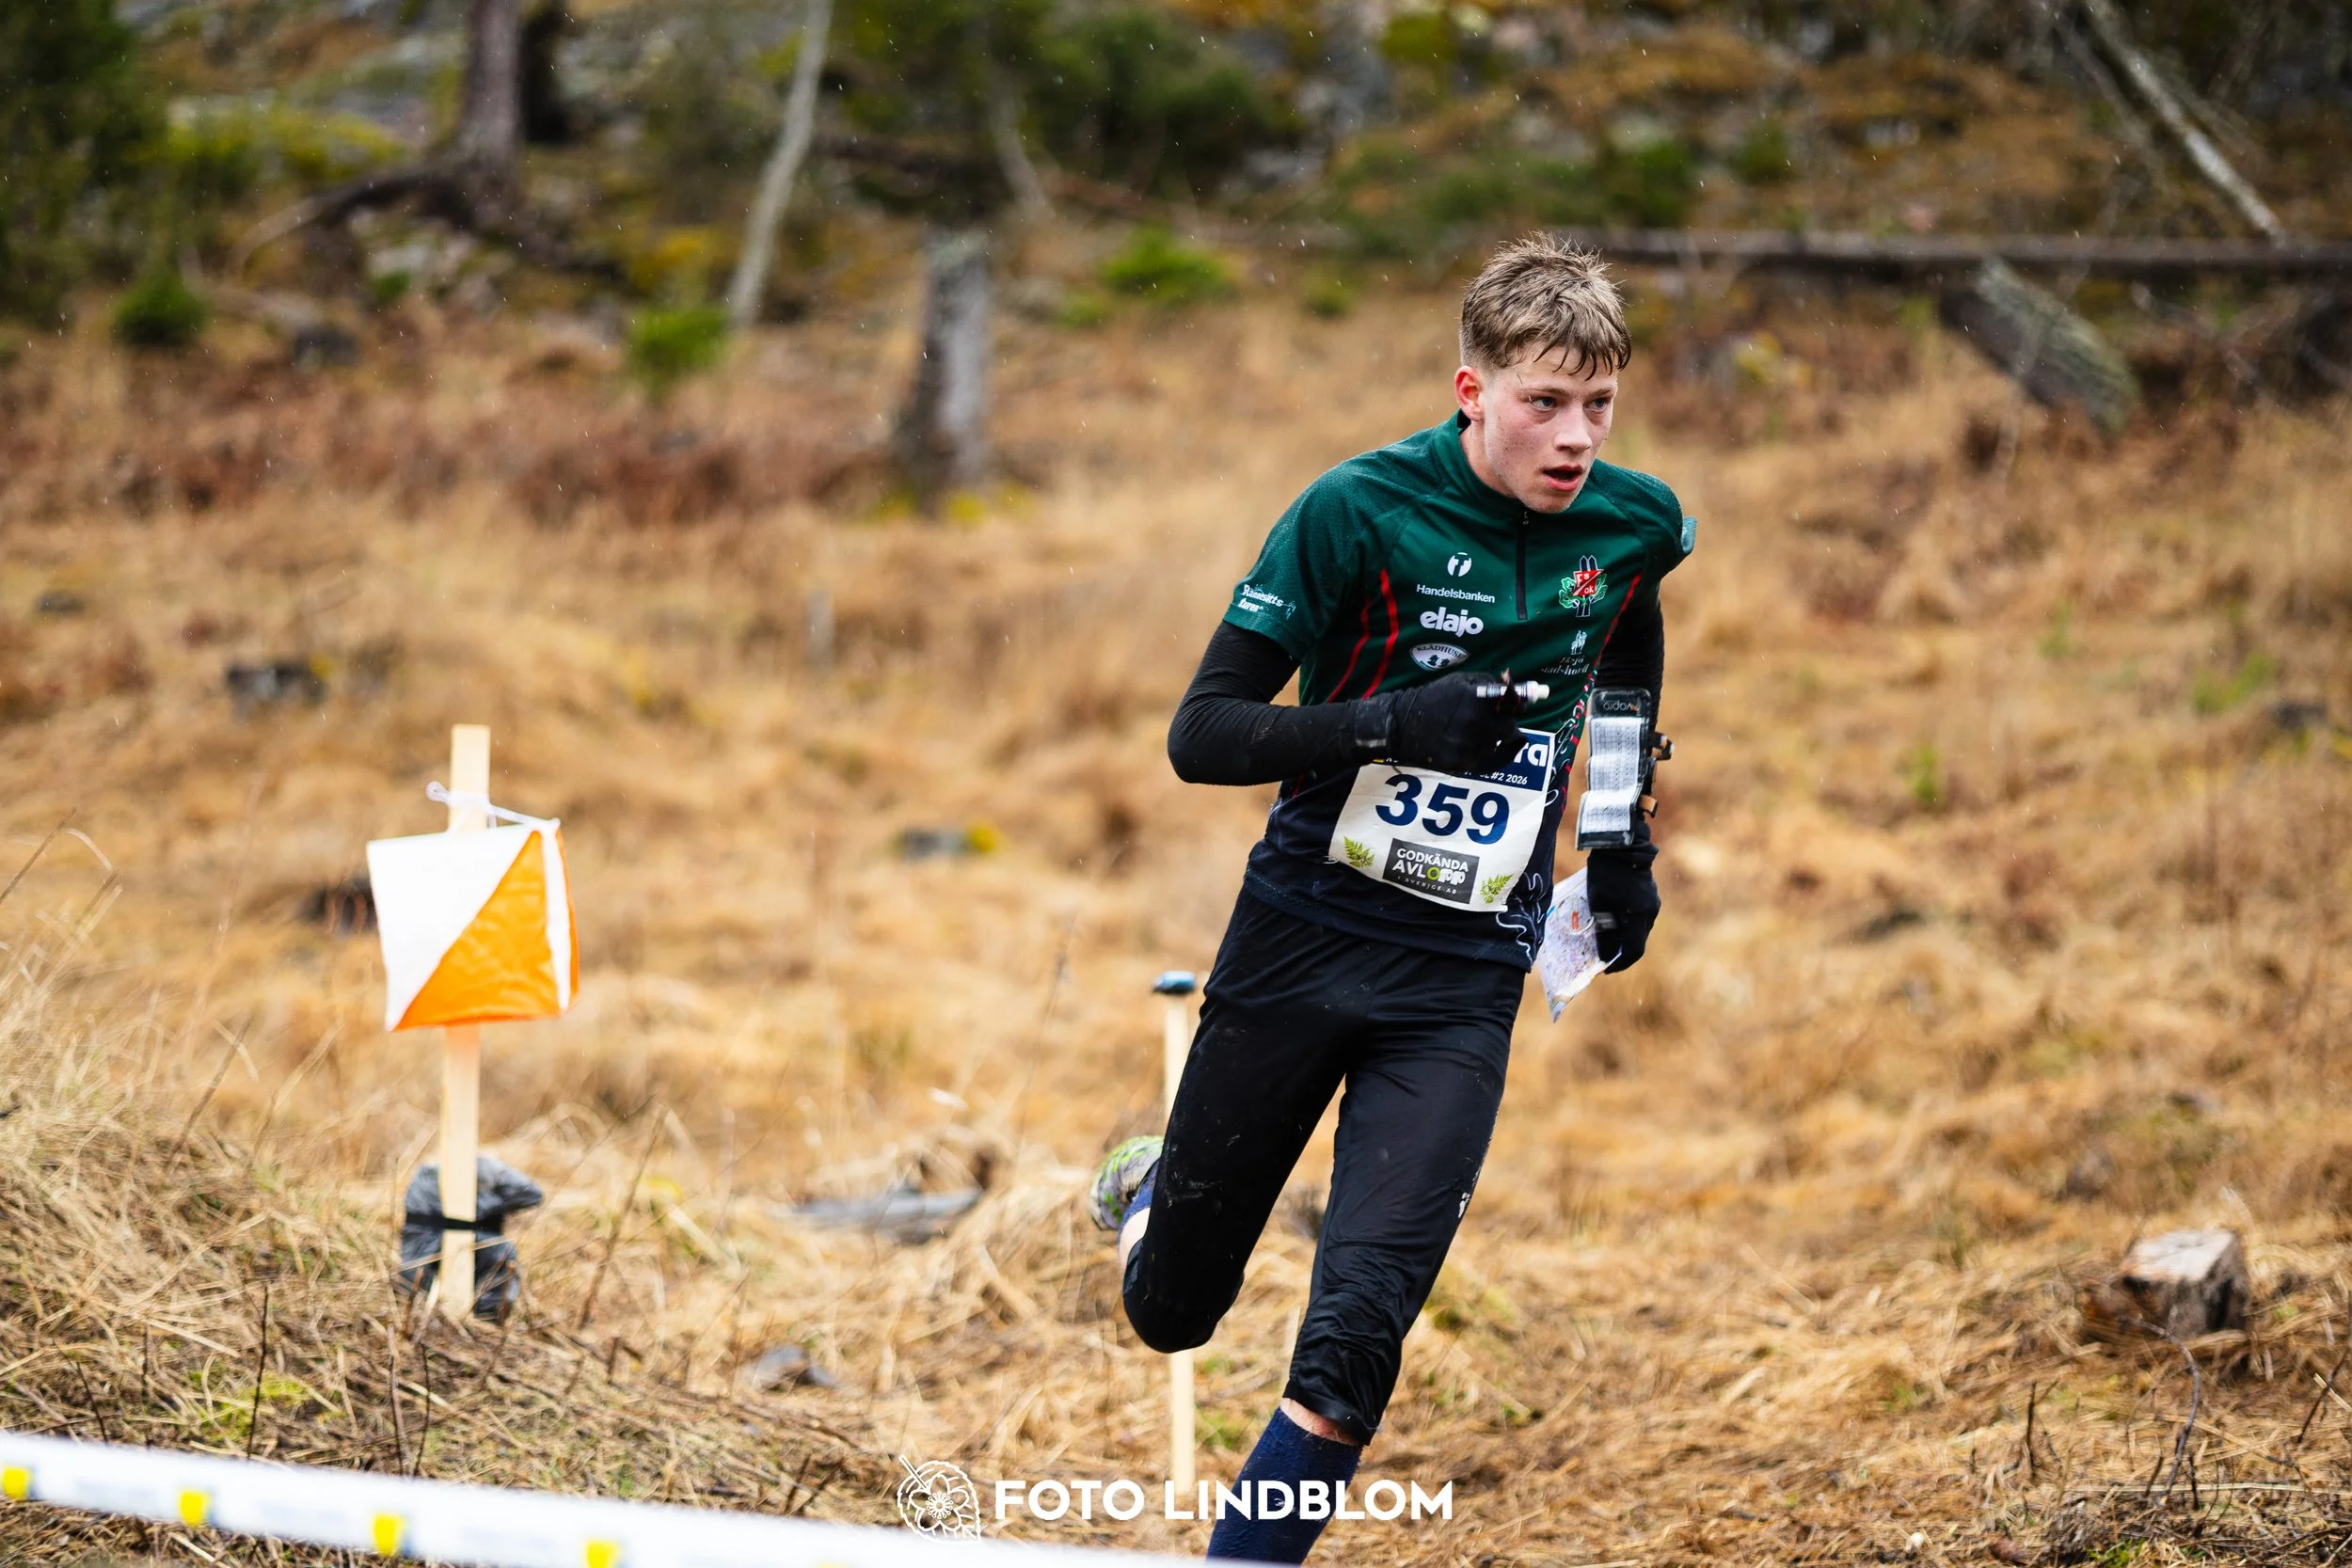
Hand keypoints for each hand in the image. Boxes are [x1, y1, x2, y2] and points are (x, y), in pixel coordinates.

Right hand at [1361, 671, 1525, 774]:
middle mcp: (1480, 723)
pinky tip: (1462, 743)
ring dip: (1488, 740)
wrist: (1402, 724)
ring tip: (1467, 732)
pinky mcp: (1463, 764)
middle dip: (1503, 726)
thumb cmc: (1434, 697)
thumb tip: (1513, 690)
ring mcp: (1472, 746)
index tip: (1510, 708)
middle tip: (1489, 722)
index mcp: (1482, 699)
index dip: (1514, 708)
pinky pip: (1482, 761)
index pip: (1516, 707)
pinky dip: (1476, 753)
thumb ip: (1491, 683)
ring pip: (1495, 747)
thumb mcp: (1462, 680)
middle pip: (1510, 730)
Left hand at [1586, 817, 1659, 971]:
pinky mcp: (1651, 894)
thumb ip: (1603, 931)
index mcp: (1640, 915)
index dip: (1619, 963)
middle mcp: (1651, 911)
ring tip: (1604, 938)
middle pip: (1638, 941)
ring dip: (1624, 937)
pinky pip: (1640, 917)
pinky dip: (1628, 924)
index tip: (1605, 969)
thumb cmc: (1605, 871)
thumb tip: (1604, 955)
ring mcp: (1654, 902)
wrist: (1620, 842)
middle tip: (1602, 955)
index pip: (1633, 950)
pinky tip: (1612, 920)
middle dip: (1620, 951)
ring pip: (1640, 929)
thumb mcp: (1598, 903)